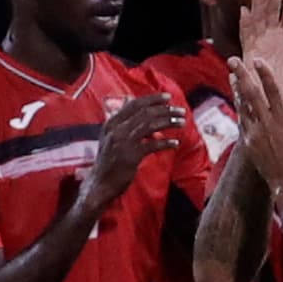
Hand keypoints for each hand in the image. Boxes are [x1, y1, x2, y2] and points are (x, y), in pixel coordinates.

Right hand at [83, 93, 186, 208]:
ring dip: (168, 123)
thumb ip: (122, 120)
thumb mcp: (110, 136)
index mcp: (112, 122)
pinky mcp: (131, 156)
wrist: (100, 183)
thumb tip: (132, 102)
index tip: (168, 97)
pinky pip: (152, 146)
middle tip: (181, 111)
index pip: (135, 104)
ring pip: (150, 125)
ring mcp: (123, 142)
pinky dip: (166, 143)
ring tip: (182, 123)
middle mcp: (116, 129)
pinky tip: (175, 143)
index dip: (153, 99)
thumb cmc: (108, 160)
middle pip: (145, 113)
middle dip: (166, 110)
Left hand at [229, 33, 282, 196]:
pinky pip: (241, 119)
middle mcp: (266, 124)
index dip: (265, 74)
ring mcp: (255, 133)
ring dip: (237, 88)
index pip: (273, 91)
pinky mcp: (248, 142)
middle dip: (242, 75)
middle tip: (233, 60)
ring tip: (232, 73)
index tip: (257, 60)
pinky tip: (237, 96)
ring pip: (242, 105)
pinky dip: (239, 106)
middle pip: (251, 94)